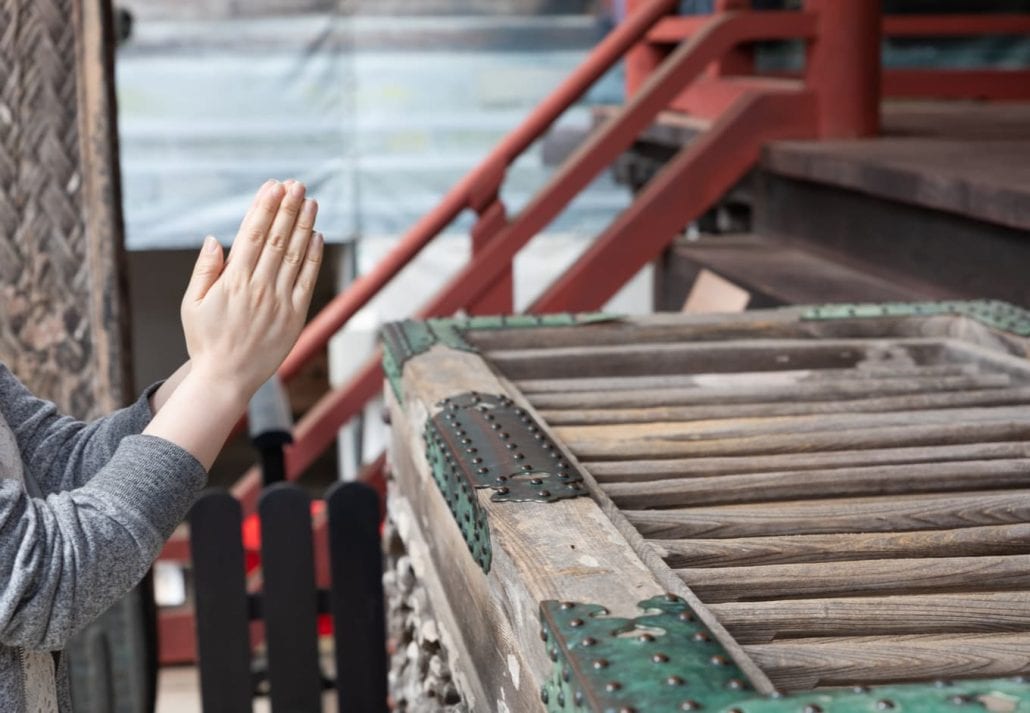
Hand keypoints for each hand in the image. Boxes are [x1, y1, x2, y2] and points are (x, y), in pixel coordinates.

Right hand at [180, 179, 322, 402]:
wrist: (227, 378)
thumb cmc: (206, 340)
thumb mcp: (192, 304)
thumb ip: (205, 270)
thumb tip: (215, 239)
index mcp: (232, 281)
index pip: (251, 235)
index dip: (264, 208)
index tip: (273, 187)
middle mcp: (259, 287)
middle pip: (276, 239)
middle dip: (287, 208)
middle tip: (296, 184)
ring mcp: (280, 301)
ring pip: (295, 255)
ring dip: (304, 225)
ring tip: (311, 202)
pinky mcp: (295, 316)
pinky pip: (307, 280)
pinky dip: (313, 257)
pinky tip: (316, 236)